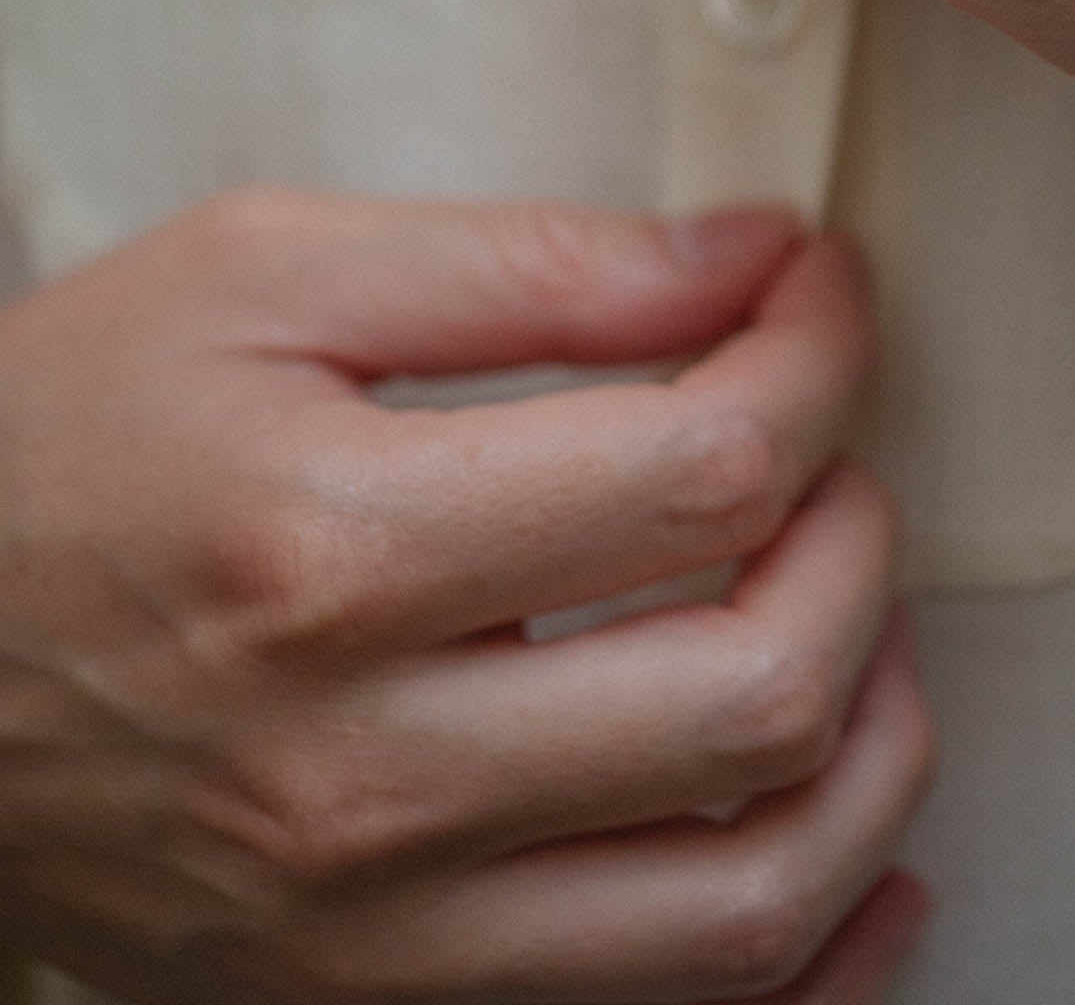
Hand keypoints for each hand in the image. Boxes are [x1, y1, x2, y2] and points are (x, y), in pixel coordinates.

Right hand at [0, 189, 933, 1000]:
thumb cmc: (63, 437)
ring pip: (749, 907)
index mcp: (336, 558)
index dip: (814, 364)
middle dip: (861, 544)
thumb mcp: (266, 275)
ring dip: (870, 750)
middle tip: (832, 454)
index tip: (820, 301)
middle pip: (757, 694)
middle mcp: (363, 779)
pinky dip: (812, 959)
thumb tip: (749, 262)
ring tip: (853, 623)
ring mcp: (369, 938)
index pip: (701, 477)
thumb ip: (530, 265)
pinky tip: (865, 866)